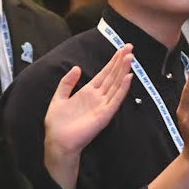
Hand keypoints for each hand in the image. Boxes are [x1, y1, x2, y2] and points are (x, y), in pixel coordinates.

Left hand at [43, 45, 133, 164]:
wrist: (57, 142)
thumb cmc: (58, 124)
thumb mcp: (59, 98)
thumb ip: (67, 83)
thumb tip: (77, 67)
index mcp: (88, 92)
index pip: (104, 74)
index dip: (112, 62)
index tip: (121, 49)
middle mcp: (98, 97)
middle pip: (112, 76)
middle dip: (121, 62)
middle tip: (130, 47)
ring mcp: (102, 106)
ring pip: (116, 85)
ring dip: (123, 71)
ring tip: (130, 57)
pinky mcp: (104, 115)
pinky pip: (115, 100)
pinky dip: (122, 89)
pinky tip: (128, 77)